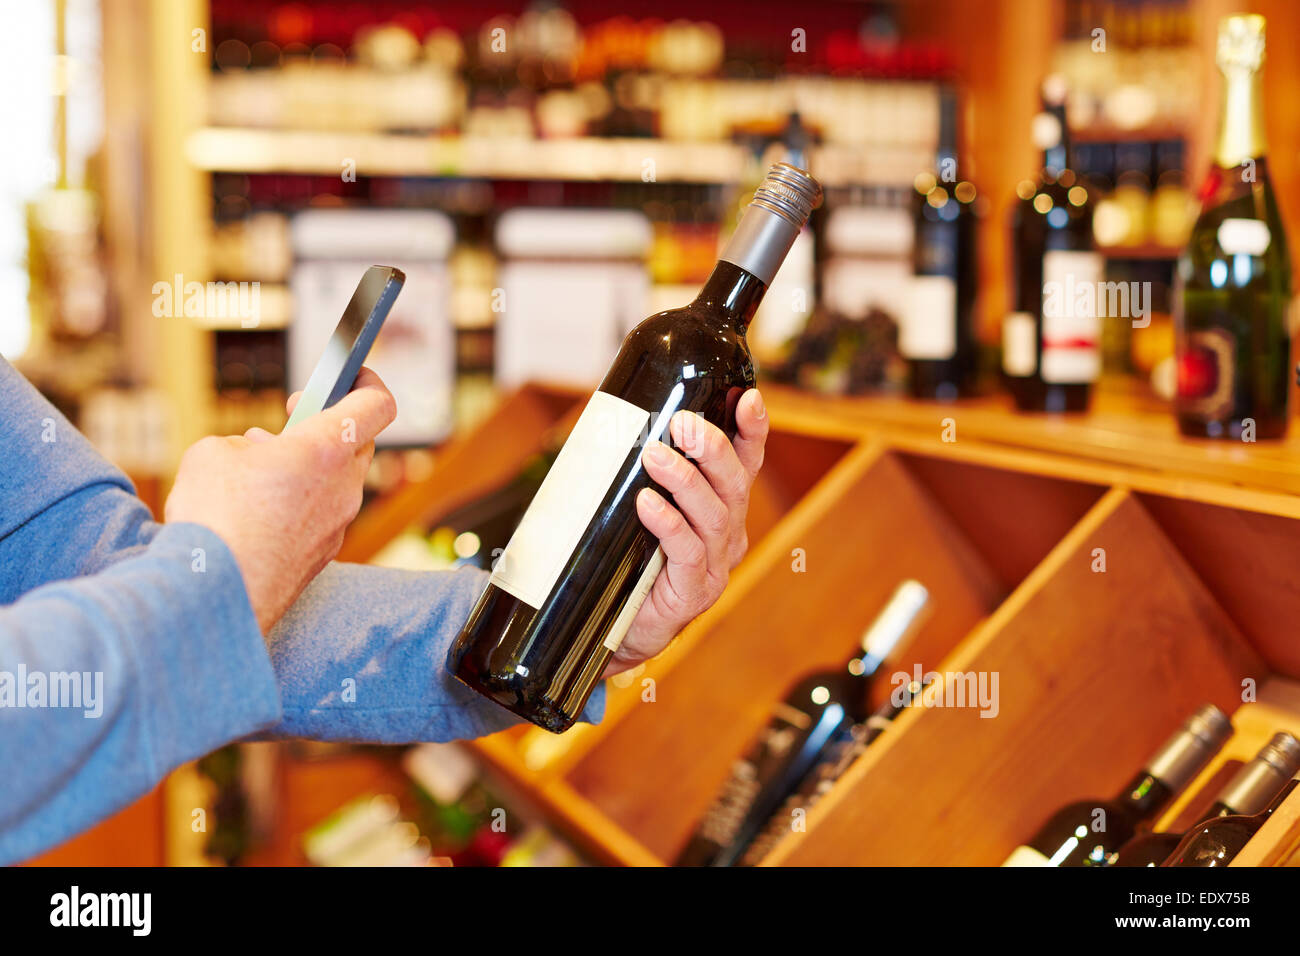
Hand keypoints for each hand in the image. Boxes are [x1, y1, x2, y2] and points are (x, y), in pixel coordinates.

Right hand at [164, 368, 396, 633]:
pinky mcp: (323, 555)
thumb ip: (244, 445)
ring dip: (308, 467)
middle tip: (288, 422)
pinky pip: (321, 515)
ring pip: (337, 481)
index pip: (378, 403)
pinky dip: (299, 503)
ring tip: (259, 468)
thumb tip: (254, 457)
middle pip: (356, 442)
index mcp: (326, 449)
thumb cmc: (215, 518)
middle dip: (325, 426)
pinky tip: (258, 510)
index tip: (346, 373)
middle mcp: (345, 487)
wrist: (217, 595)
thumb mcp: (212, 453)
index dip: (367, 380)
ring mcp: (338, 525)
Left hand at [605, 388, 768, 676]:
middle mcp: (729, 535)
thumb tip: (613, 421)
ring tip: (655, 455)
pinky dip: (668, 523)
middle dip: (712, 448)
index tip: (748, 398)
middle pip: (734, 484)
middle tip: (683, 423)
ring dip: (685, 480)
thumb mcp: (643, 511)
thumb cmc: (632, 560)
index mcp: (723, 509)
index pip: (745, 463)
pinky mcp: (695, 591)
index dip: (751, 431)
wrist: (619, 627)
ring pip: (713, 515)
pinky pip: (687, 552)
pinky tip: (647, 504)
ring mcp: (716, 566)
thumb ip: (645, 474)